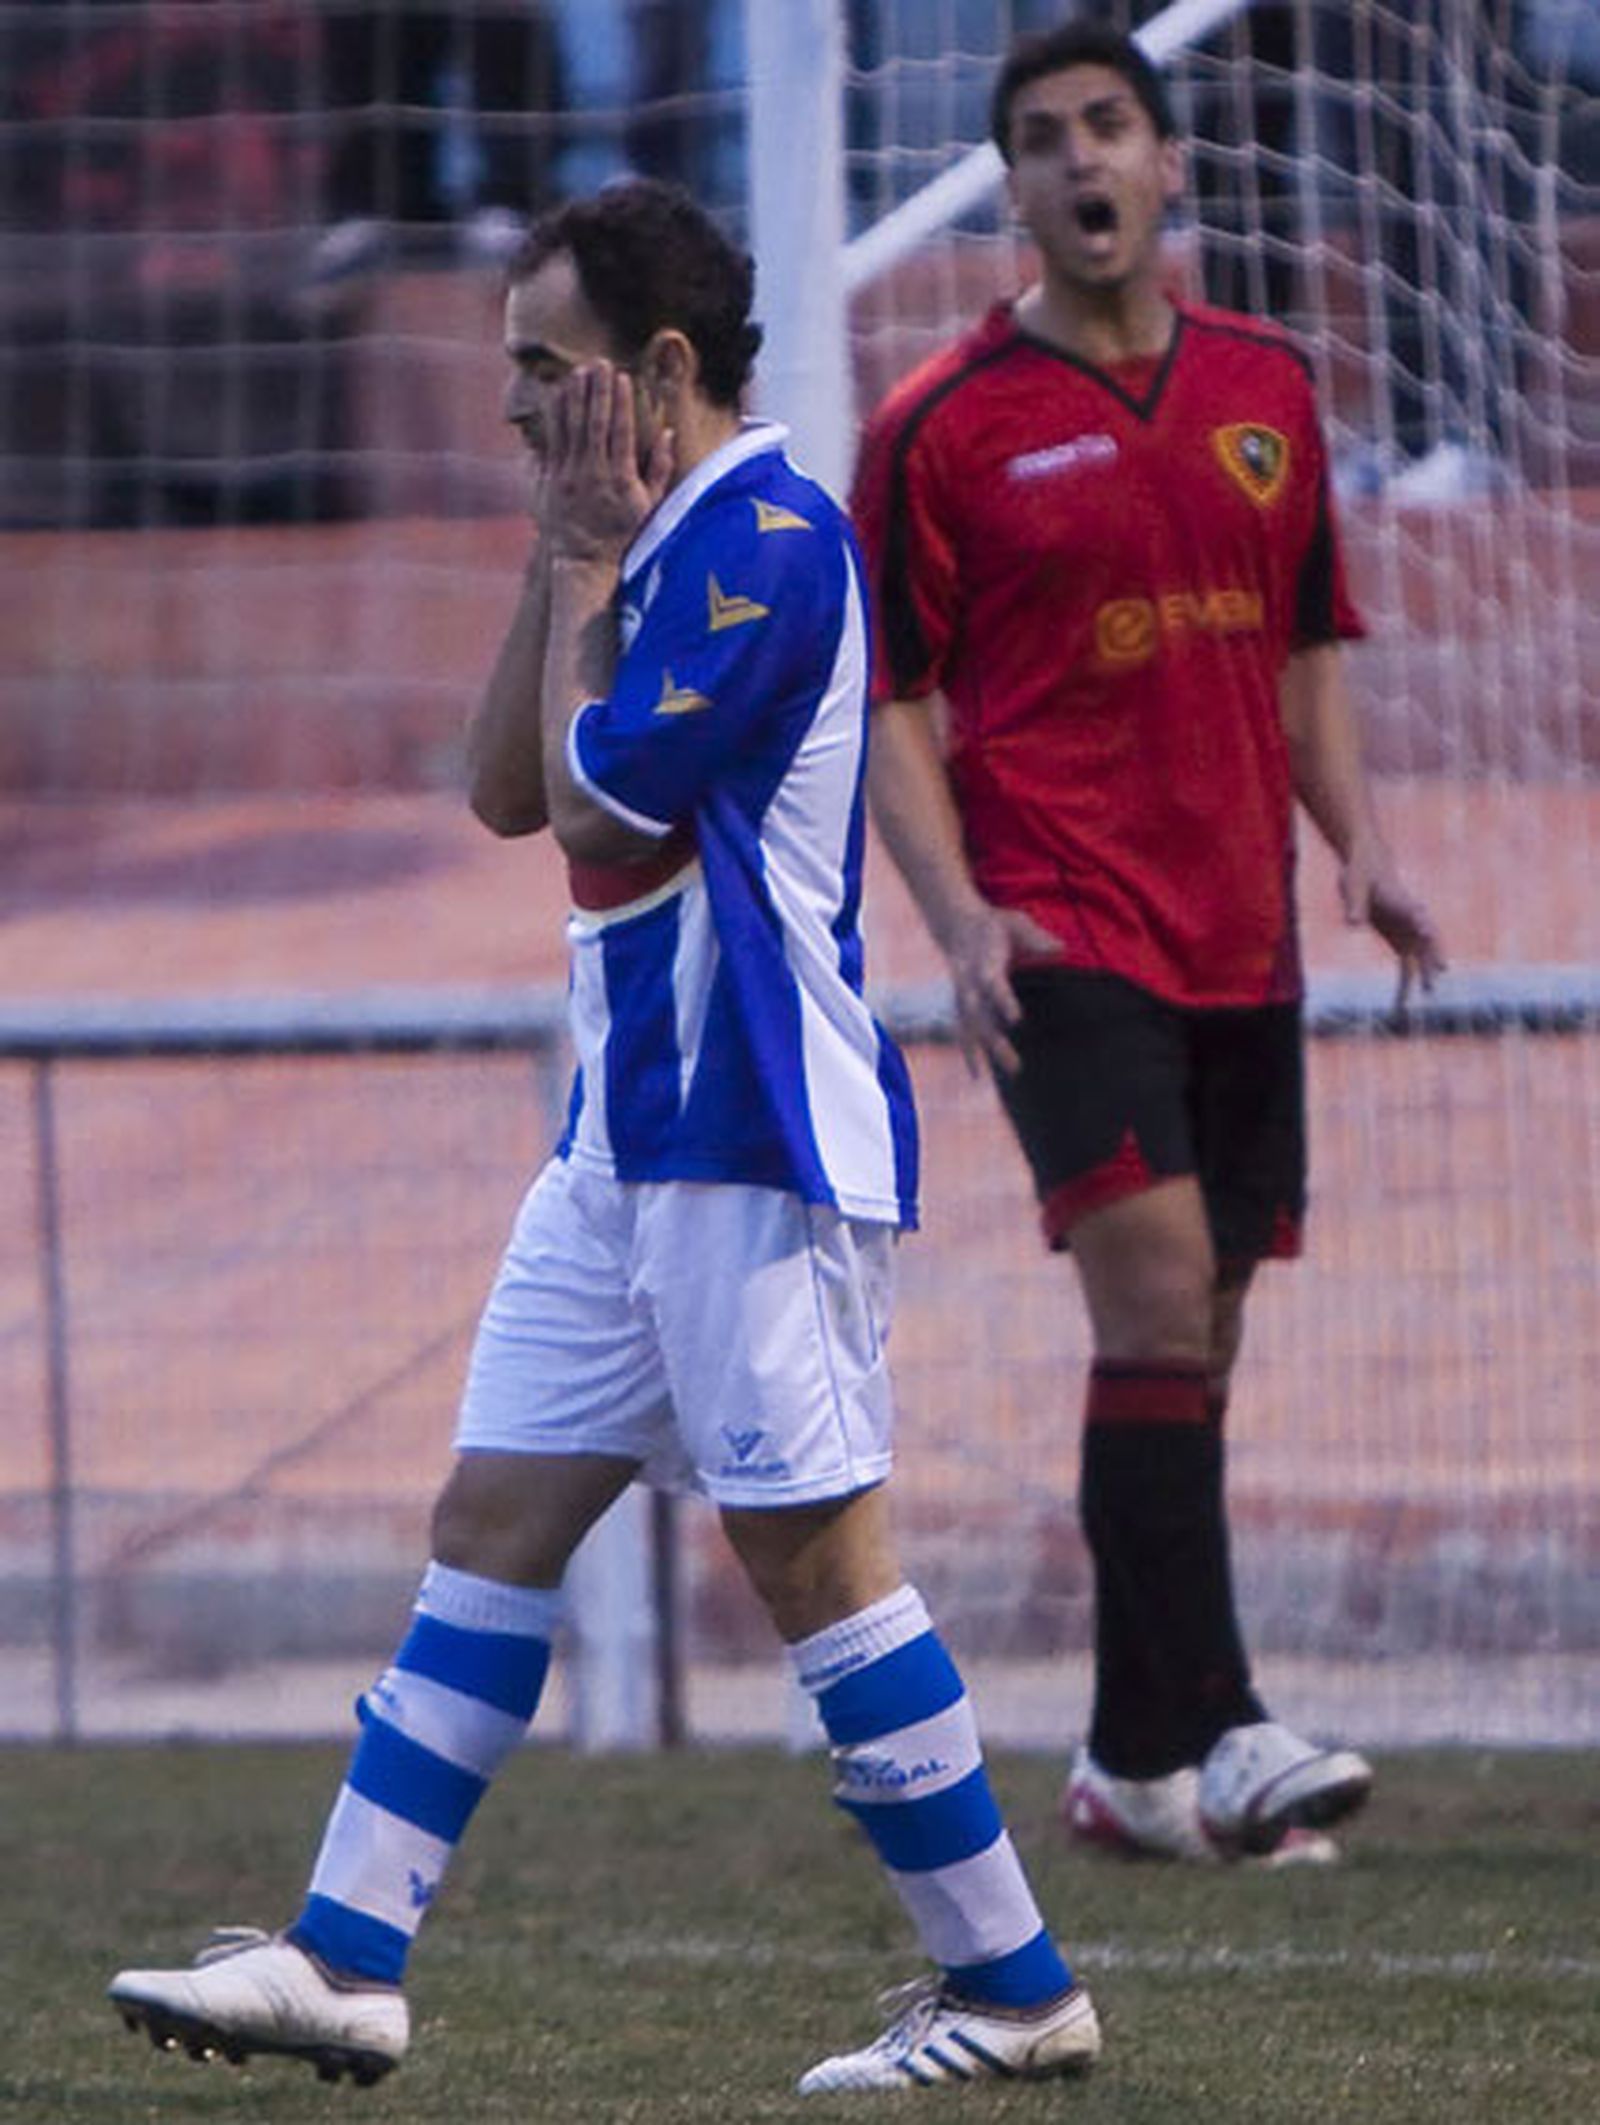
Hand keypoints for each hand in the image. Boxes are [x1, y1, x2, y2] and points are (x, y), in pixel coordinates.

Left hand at [541, 361, 673, 565]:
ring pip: (571, 428)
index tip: (623, 377)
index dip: (621, 403)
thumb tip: (667, 433)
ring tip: (578, 371)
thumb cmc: (622, 533)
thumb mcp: (649, 505)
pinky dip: (556, 416)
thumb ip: (659, 468)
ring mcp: (569, 475)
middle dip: (597, 391)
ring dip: (575, 397)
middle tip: (599, 363)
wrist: (585, 560)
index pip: (621, 432)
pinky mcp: (552, 479)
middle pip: (595, 424)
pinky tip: (558, 395)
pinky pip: (553, 440)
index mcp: (620, 479)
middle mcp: (593, 474)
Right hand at [943, 902, 1061, 1076]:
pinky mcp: (962, 1005)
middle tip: (1014, 1064)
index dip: (1002, 1002)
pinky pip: (965, 1032)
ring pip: (971, 1029)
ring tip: (1009, 1073)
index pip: (991, 985)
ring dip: (985, 1053)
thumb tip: (1062, 950)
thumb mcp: (1015, 924)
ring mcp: (963, 996)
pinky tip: (978, 1075)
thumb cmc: (994, 926)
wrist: (957, 924)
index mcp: (982, 962)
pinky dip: (970, 1053)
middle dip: (994, 1041)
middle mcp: (968, 983)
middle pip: (978, 1016)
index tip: (1016, 1020)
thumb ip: (1036, 939)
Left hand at [1340, 843, 1445, 1018]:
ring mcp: (1407, 932)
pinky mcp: (1398, 941)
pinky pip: (1405, 966)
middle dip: (1433, 954)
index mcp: (1401, 902)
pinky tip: (1401, 1004)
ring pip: (1420, 956)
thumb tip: (1354, 924)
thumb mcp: (1353, 886)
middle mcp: (1410, 919)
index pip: (1415, 914)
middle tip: (1439, 971)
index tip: (1427, 933)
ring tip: (1428, 994)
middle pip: (1427, 938)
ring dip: (1424, 974)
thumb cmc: (1360, 874)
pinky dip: (1404, 984)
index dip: (1422, 924)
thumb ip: (1355, 906)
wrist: (1367, 867)